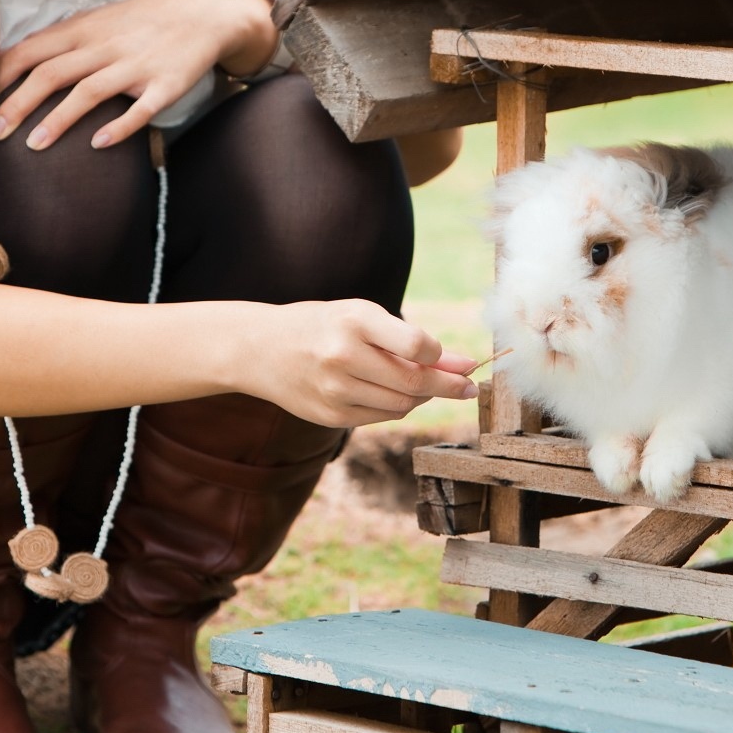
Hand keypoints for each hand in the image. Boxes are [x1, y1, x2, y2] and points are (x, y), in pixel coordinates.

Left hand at [0, 0, 277, 150]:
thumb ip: (61, 45)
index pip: (30, 50)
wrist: (204, 11)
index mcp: (83, 31)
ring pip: (89, 90)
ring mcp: (136, 65)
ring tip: (33, 146)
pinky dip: (119, 126)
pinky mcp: (166, 84)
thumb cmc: (143, 22)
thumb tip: (12, 65)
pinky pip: (141, 108)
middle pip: (51, 72)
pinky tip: (99, 145)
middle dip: (17, 103)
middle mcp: (104, 46)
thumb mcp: (99, 23)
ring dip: (59, 118)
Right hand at [240, 300, 478, 428]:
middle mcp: (342, 356)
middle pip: (414, 382)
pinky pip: (382, 416)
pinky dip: (397, 406)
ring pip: (402, 404)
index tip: (456, 360)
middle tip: (469, 386)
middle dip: (449, 386)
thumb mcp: (363, 316)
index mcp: (354, 321)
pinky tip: (392, 392)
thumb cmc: (324, 325)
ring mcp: (334, 390)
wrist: (262, 349)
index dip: (442, 357)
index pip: (418, 346)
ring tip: (425, 384)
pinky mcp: (330, 416)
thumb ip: (410, 340)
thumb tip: (464, 366)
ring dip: (422, 396)